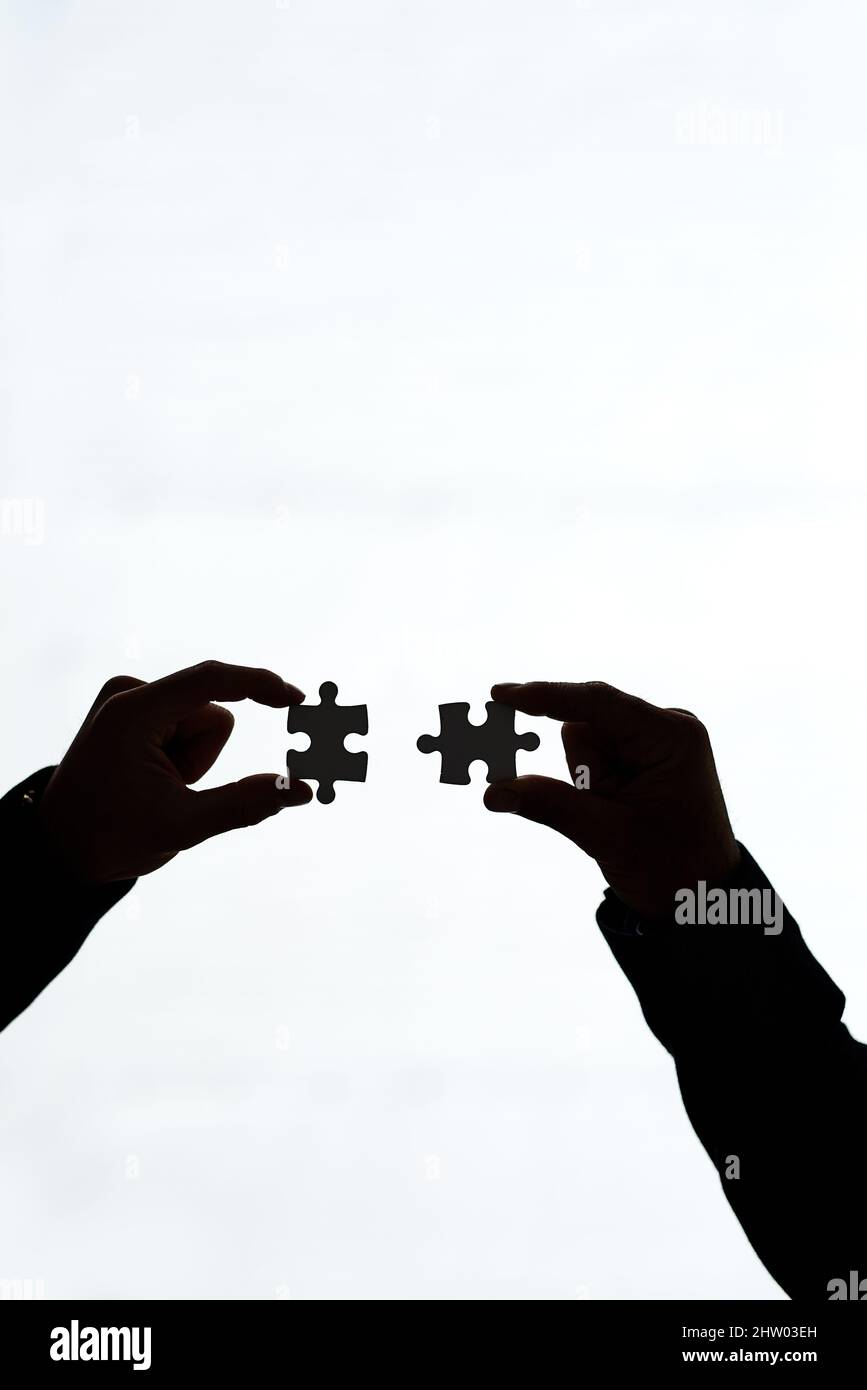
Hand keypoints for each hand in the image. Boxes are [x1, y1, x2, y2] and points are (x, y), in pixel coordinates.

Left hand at [38, 661, 311, 883]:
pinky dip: (181, 753)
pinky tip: (151, 776)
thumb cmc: (112, 838)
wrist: (61, 847)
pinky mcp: (131, 709)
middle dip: (204, 757)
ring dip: (192, 758)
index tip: (296, 700)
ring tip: (157, 787)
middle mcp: (128, 694)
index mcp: (133, 714)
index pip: (211, 680)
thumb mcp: (183, 826)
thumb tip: (303, 790)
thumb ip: (246, 804)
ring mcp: (127, 699)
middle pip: (211, 714)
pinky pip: (185, 724)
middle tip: (171, 791)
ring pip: (202, 721)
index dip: (259, 684)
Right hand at [484, 681, 739, 918]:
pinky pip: (594, 758)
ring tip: (618, 815)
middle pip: (586, 726)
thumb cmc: (670, 868)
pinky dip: (592, 785)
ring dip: (588, 783)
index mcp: (669, 736)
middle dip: (583, 771)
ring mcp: (653, 742)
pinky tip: (615, 809)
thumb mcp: (607, 836)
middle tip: (603, 809)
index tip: (501, 694)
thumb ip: (550, 805)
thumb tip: (494, 790)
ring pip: (584, 744)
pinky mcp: (642, 758)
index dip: (546, 696)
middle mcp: (664, 728)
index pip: (597, 703)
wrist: (701, 899)